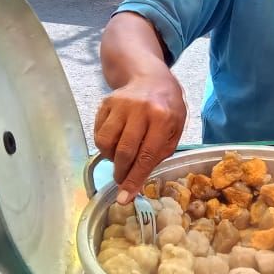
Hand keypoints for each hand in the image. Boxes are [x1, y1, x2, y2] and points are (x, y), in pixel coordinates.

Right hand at [94, 70, 185, 203]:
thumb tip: (138, 181)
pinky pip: (98, 132)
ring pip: (106, 142)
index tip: (125, 197)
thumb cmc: (168, 108)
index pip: (146, 155)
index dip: (134, 179)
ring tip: (119, 159)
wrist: (152, 77)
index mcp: (163, 117)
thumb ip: (160, 153)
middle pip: (124, 151)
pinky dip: (103, 145)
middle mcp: (140, 109)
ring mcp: (120, 104)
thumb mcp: (175, 130)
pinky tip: (114, 144)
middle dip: (121, 173)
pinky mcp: (106, 102)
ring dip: (110, 158)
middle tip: (121, 181)